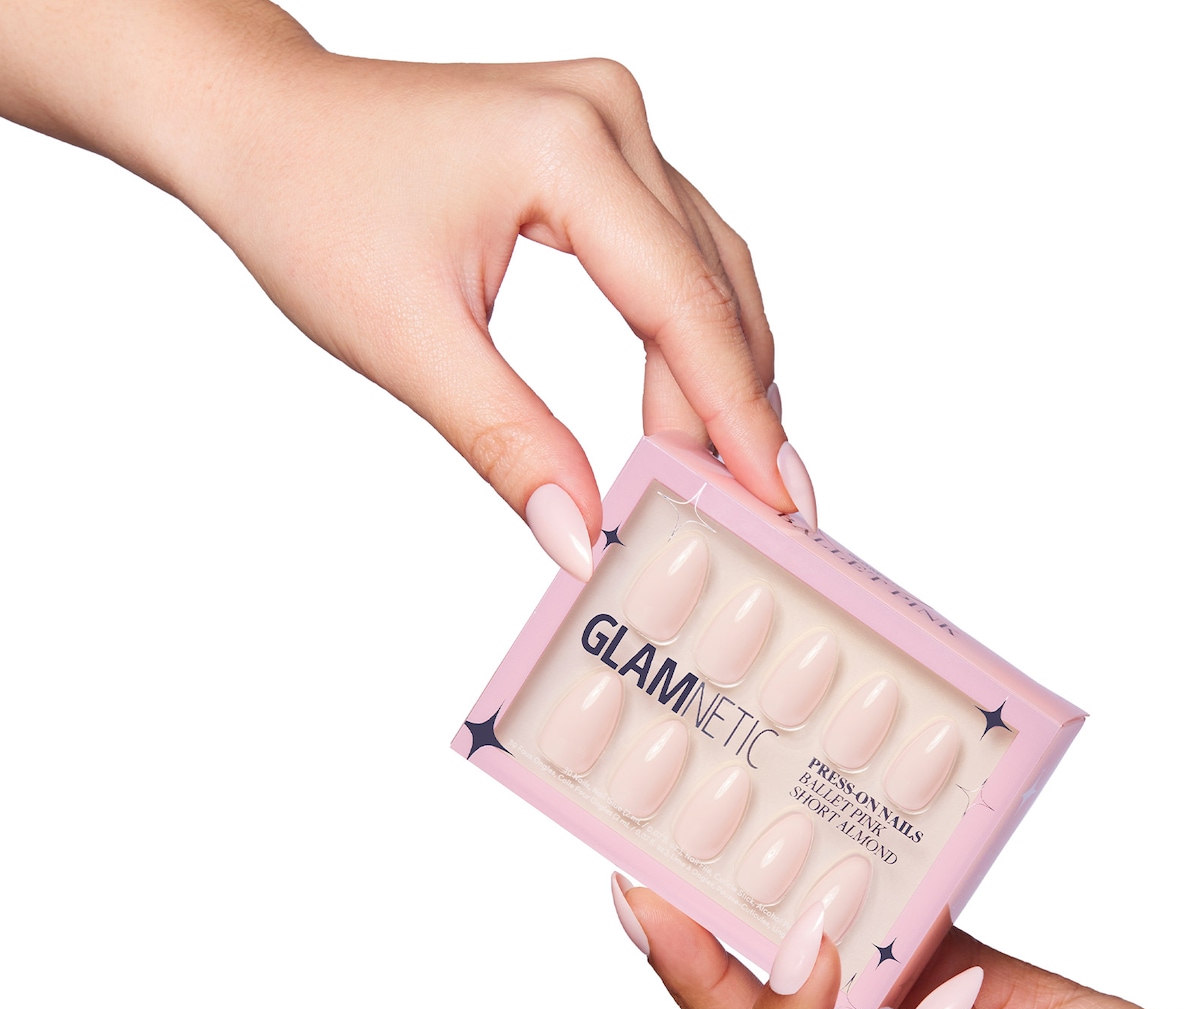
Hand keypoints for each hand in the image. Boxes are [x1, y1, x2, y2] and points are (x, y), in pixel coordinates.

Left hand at [0, 3, 810, 577]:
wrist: (256, 119)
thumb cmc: (305, 200)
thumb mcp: (405, 341)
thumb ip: (508, 443)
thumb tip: (579, 538)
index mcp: (567, 149)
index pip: (684, 307)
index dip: (734, 418)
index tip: (774, 502)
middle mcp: (610, 120)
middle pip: (711, 294)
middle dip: (734, 412)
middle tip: (757, 513)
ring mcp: (611, 126)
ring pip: (709, 274)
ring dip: (722, 378)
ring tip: (730, 476)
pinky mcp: (600, 149)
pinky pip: (679, 254)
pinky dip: (691, 337)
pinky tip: (692, 406)